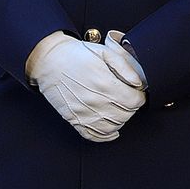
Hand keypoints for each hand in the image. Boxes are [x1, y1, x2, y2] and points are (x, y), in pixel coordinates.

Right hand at [25, 33, 145, 141]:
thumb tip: (138, 82)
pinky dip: (106, 136)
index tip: (137, 92)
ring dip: (120, 119)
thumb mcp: (104, 52)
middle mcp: (96, 102)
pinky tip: (111, 128)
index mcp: (105, 84)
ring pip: (113, 127)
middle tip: (128, 98)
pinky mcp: (74, 120)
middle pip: (126, 115)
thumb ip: (124, 66)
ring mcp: (84, 113)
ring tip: (119, 109)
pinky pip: (94, 136)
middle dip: (131, 107)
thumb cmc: (76, 55)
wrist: (50, 61)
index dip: (139, 97)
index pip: (134, 101)